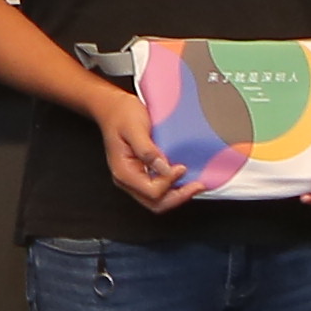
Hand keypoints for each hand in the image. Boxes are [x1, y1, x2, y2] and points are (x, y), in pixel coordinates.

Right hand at [96, 89, 194, 210]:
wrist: (113, 107)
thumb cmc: (121, 114)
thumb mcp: (135, 128)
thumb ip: (148, 150)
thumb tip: (163, 169)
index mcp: (123, 171)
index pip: (151, 191)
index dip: (169, 182)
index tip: (181, 167)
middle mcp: (127, 179)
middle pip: (155, 203)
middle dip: (178, 197)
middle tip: (197, 186)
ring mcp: (134, 178)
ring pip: (158, 200)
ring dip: (177, 194)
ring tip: (194, 184)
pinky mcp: (141, 173)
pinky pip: (158, 189)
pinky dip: (173, 187)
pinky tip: (184, 178)